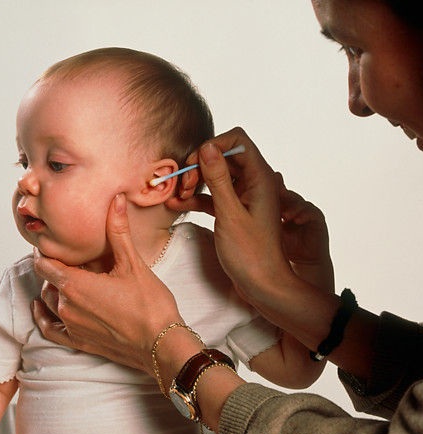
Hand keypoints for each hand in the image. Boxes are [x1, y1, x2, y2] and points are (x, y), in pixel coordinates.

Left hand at [33, 193, 183, 375]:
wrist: (160, 344)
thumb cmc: (149, 304)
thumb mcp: (133, 263)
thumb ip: (118, 231)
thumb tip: (116, 200)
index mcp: (75, 284)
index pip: (44, 263)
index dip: (45, 251)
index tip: (52, 242)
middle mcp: (67, 306)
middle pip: (48, 281)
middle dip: (56, 268)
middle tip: (72, 259)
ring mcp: (71, 326)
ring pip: (50, 302)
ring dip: (54, 288)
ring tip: (67, 278)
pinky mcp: (80, 342)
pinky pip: (50, 330)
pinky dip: (43, 317)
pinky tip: (41, 309)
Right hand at [167, 127, 332, 298]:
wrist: (262, 284)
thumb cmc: (251, 254)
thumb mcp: (230, 213)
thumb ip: (218, 179)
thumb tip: (208, 147)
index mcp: (260, 178)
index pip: (238, 141)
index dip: (214, 146)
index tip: (196, 163)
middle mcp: (254, 183)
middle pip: (223, 158)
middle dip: (200, 166)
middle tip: (184, 185)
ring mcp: (244, 198)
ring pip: (216, 177)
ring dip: (196, 183)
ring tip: (179, 197)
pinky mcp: (235, 212)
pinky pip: (214, 196)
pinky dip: (197, 198)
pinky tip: (178, 205)